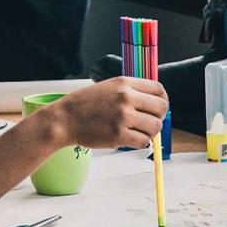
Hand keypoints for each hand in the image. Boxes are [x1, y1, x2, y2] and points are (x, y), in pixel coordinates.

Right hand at [48, 77, 169, 149]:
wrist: (64, 119)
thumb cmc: (85, 105)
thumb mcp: (108, 87)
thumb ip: (130, 91)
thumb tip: (154, 104)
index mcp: (124, 83)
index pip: (159, 89)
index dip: (162, 100)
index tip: (157, 108)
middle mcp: (126, 98)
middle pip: (161, 108)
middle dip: (157, 117)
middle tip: (147, 122)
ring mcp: (123, 117)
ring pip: (155, 127)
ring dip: (149, 132)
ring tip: (136, 132)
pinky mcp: (118, 135)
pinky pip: (143, 141)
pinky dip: (140, 142)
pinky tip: (129, 139)